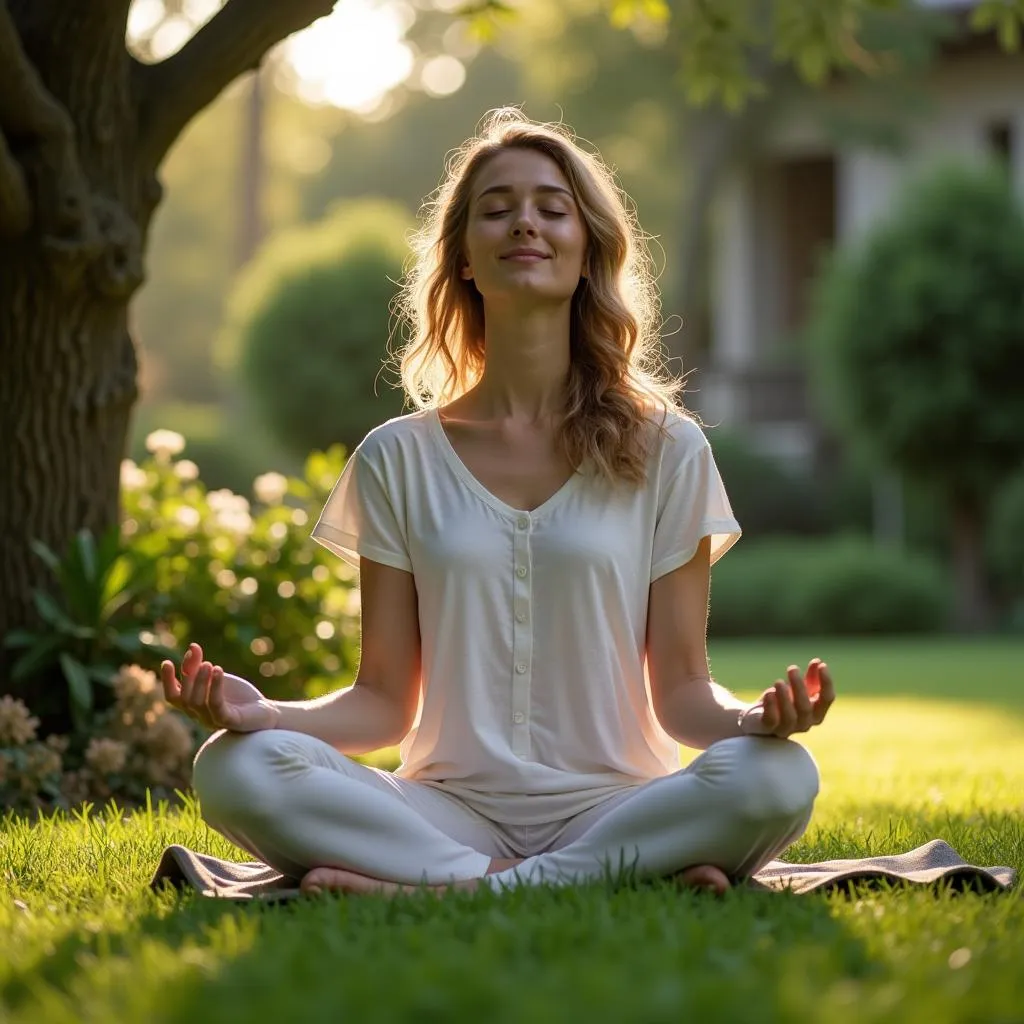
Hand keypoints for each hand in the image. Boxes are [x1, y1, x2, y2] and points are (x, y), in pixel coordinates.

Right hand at [160, 642, 279, 732]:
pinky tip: (218, 671)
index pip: (173, 697)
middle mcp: (199, 716)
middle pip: (184, 698)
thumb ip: (202, 666)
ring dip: (200, 680)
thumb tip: (192, 646)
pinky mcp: (229, 721)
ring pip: (196, 703)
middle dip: (188, 676)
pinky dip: (215, 687)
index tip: (167, 662)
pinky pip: (217, 706)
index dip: (167, 681)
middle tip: (198, 657)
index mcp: (193, 706)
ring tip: (209, 664)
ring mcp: (213, 720)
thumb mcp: (217, 677)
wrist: (265, 710)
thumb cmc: (238, 695)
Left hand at [741, 658, 834, 737]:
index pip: (827, 699)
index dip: (827, 683)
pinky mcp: (769, 728)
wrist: (759, 716)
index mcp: (817, 713)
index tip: (822, 666)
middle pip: (806, 708)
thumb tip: (818, 661)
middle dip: (799, 687)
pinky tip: (769, 693)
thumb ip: (810, 678)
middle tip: (792, 669)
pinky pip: (771, 720)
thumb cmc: (784, 701)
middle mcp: (805, 723)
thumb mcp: (798, 689)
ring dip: (785, 697)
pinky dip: (771, 706)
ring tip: (778, 681)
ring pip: (790, 716)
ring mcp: (787, 728)